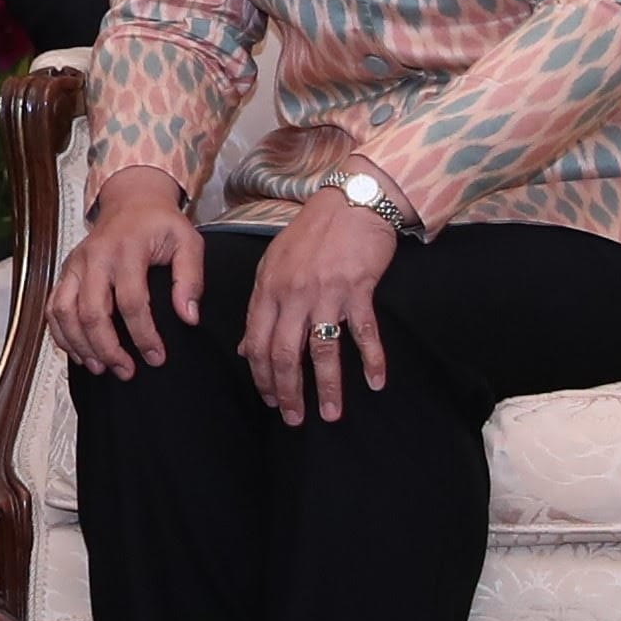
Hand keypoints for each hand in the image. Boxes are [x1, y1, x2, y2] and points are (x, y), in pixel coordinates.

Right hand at [52, 167, 203, 378]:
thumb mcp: (188, 242)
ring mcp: (74, 264)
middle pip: (91, 312)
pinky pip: (53, 307)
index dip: (143, 335)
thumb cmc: (161, 224)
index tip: (156, 358)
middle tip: (126, 372)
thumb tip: (188, 317)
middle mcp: (94, 257)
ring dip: (80, 345)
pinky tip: (80, 353)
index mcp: (126, 249)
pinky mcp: (65, 271)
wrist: (131, 200)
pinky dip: (61, 334)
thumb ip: (191, 279)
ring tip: (101, 368)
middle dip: (108, 348)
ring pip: (65, 312)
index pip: (131, 301)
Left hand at [244, 182, 399, 423]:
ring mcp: (325, 291)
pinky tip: (375, 383)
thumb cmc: (311, 234)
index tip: (270, 400)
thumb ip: (260, 306)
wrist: (350, 202)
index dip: (261, 377)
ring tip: (331, 414)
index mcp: (268, 288)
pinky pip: (363, 332)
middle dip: (288, 392)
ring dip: (326, 386)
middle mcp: (292, 293)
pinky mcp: (357, 288)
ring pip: (321, 350)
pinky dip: (372, 360)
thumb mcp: (274, 265)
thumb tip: (245, 347)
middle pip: (284, 353)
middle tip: (294, 419)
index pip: (256, 342)